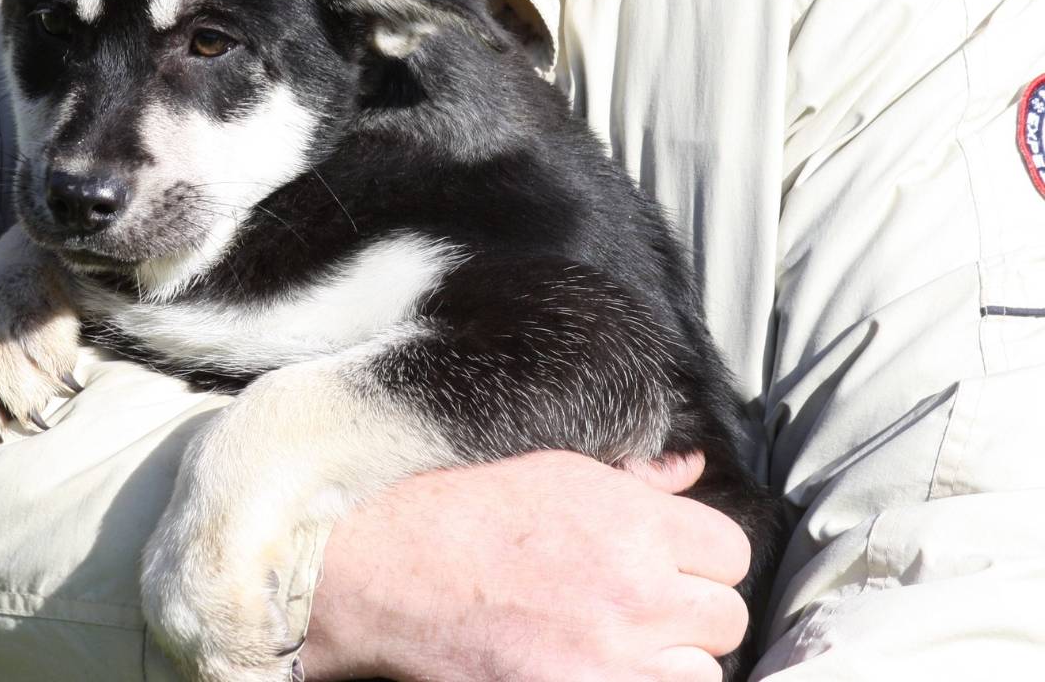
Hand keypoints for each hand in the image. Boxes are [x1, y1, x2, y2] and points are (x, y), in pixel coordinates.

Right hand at [299, 450, 749, 681]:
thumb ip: (638, 481)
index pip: (732, 552)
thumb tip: (692, 470)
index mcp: (635, 524)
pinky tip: (599, 664)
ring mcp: (615, 660)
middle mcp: (638, 593)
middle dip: (691, 611)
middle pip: (725, 618)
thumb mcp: (558, 475)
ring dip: (669, 660)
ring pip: (701, 673)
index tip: (671, 561)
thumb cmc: (470, 516)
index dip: (702, 557)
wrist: (399, 577)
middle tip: (643, 603)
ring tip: (618, 639)